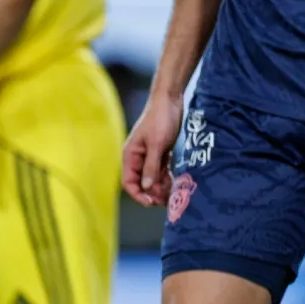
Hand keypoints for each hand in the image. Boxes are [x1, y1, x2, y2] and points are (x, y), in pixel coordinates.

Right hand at [122, 92, 183, 206]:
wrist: (170, 100)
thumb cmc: (160, 120)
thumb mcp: (156, 144)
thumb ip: (151, 166)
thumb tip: (146, 187)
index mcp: (130, 156)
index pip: (129, 182)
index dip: (138, 194)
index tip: (150, 202)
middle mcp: (137, 158)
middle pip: (141, 183)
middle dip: (152, 193)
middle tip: (167, 201)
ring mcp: (149, 156)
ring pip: (152, 178)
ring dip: (161, 187)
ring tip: (173, 194)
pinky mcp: (160, 152)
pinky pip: (160, 171)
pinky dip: (166, 178)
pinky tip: (175, 183)